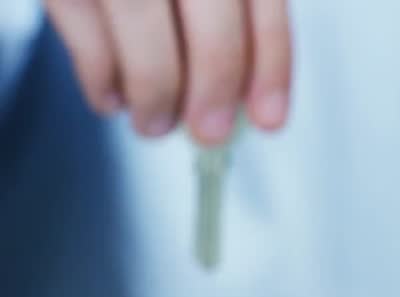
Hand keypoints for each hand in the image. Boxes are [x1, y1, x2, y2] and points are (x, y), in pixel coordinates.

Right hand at [44, 0, 291, 144]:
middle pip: (210, 8)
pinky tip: (112, 100)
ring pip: (140, 13)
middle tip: (210, 132)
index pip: (264, 1)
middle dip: (215, 83)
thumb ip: (231, 28)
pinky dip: (100, 74)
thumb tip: (242, 106)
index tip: (269, 120)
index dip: (271, 65)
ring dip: (154, 87)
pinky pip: (80, 19)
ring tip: (154, 125)